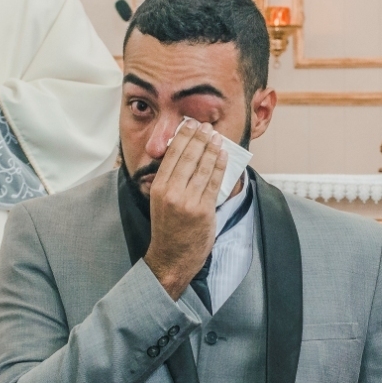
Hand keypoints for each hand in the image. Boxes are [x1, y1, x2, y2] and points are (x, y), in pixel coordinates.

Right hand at [143, 120, 227, 299]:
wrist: (171, 258)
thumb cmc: (168, 230)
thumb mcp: (161, 202)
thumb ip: (171, 181)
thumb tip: (186, 156)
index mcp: (159, 188)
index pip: (172, 155)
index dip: (183, 137)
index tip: (191, 124)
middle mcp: (171, 192)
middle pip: (188, 156)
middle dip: (199, 137)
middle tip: (206, 125)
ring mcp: (188, 201)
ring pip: (202, 166)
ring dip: (211, 148)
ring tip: (216, 136)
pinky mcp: (203, 210)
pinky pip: (213, 182)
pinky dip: (219, 165)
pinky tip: (222, 155)